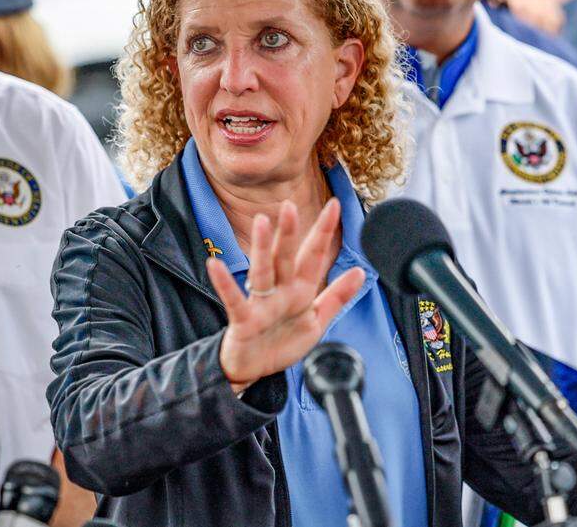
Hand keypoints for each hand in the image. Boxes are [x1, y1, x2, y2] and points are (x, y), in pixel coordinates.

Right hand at [210, 199, 364, 393]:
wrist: (255, 370)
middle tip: (290, 205)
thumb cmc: (282, 342)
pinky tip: (216, 266)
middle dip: (290, 232)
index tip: (334, 205)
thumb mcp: (316, 320)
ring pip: (262, 271)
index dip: (324, 231)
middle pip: (286, 257)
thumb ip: (337, 296)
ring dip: (262, 248)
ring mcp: (261, 304)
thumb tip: (361, 271)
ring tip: (262, 223)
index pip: (314, 256)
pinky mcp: (243, 320)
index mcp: (300, 290)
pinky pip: (235, 300)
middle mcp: (280, 291)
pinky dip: (225, 283)